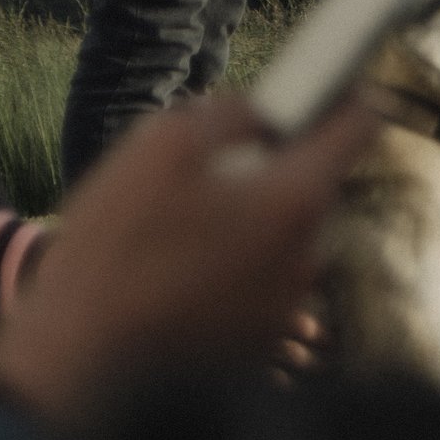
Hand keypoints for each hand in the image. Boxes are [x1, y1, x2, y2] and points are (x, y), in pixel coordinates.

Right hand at [0, 93, 380, 426]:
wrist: (79, 354)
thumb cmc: (118, 245)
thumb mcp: (165, 142)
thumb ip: (233, 111)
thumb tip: (268, 107)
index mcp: (294, 199)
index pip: (360, 125)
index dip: (346, 93)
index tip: (328, 85)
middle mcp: (306, 256)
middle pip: (313, 183)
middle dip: (275, 167)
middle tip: (210, 170)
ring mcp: (287, 306)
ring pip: (284, 235)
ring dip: (251, 221)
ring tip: (181, 230)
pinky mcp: (260, 341)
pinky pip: (262, 281)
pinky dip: (235, 267)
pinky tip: (180, 270)